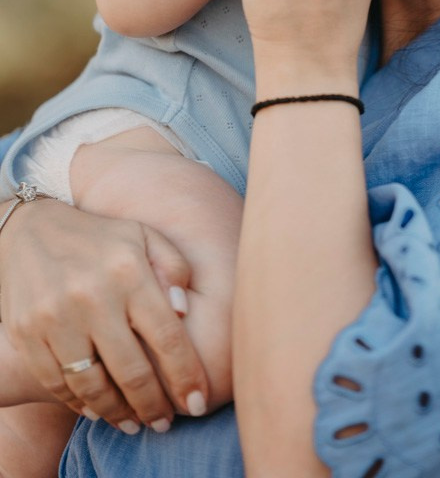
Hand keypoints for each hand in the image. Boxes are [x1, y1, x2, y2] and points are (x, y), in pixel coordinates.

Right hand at [0, 199, 208, 431]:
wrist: (29, 230)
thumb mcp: (143, 236)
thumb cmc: (99, 238)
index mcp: (129, 270)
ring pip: (93, 385)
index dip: (185, 375)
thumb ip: (172, 267)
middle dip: (153, 405)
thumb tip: (185, 309)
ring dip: (118, 412)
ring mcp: (55, 317)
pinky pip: (57, 382)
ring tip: (134, 422)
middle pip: (131, 370)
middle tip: (165, 422)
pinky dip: (79, 403)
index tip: (198, 402)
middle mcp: (92, 295)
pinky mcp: (26, 333)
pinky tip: (98, 409)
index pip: (167, 335)